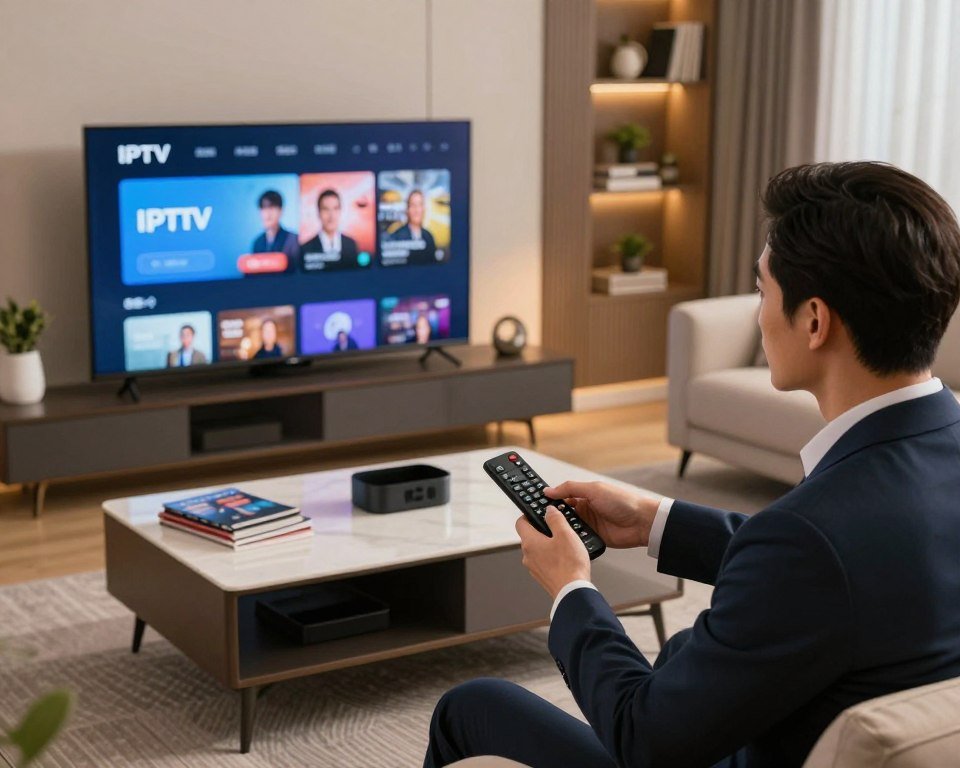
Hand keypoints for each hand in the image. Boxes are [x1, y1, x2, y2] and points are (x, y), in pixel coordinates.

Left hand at [515, 507, 590, 597]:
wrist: (573, 592)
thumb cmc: (569, 564)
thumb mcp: (565, 534)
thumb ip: (555, 518)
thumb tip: (549, 510)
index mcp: (530, 542)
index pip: (520, 523)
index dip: (528, 515)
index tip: (538, 512)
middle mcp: (528, 556)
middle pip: (530, 536)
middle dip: (542, 530)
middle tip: (557, 527)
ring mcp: (534, 568)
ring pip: (538, 550)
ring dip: (548, 544)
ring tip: (565, 543)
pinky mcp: (543, 577)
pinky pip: (544, 562)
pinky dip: (552, 557)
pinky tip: (566, 558)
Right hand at [544, 480, 658, 548]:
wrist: (642, 522)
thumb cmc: (623, 501)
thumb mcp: (594, 489)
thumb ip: (570, 489)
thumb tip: (549, 490)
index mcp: (583, 495)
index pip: (561, 496)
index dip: (549, 499)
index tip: (534, 502)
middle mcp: (584, 509)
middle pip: (561, 513)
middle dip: (551, 516)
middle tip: (537, 519)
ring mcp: (588, 524)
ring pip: (567, 527)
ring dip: (562, 528)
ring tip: (550, 530)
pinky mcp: (593, 538)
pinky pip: (577, 538)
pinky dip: (572, 539)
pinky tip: (564, 540)